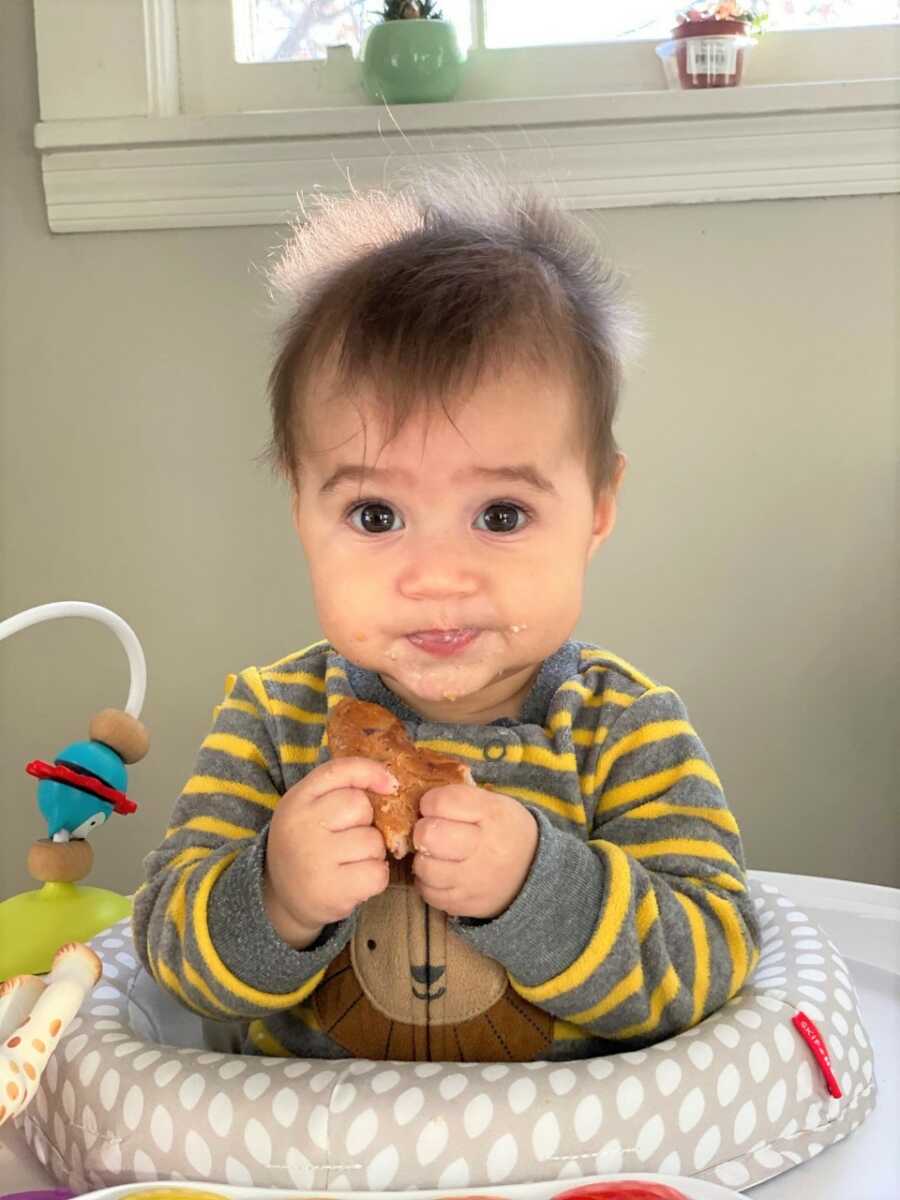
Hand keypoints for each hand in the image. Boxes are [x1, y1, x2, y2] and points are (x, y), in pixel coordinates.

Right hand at [263, 757, 398, 947]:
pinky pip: (377, 873)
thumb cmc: (308, 847)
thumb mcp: (310, 811)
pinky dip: (375, 878)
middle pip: (360, 806)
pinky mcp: (330, 890)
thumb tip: (391, 782)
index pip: (339, 771)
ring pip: (373, 841)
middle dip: (367, 823)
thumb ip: (340, 790)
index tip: (391, 784)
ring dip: (373, 853)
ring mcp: (314, 859)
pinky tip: (356, 882)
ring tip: (351, 863)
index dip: (370, 772)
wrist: (283, 899)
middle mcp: (301, 826)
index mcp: (296, 800)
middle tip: (350, 840)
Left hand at [411, 784, 537, 918]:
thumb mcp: (494, 803)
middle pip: (428, 835)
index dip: (429, 802)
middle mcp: (486, 849)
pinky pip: (429, 894)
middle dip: (422, 830)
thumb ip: (459, 798)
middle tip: (432, 832)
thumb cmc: (505, 831)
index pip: (441, 803)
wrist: (534, 873)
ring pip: (424, 868)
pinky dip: (428, 883)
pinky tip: (441, 874)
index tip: (434, 807)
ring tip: (436, 854)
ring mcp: (475, 882)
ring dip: (424, 858)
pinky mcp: (467, 905)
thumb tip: (420, 803)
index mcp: (493, 815)